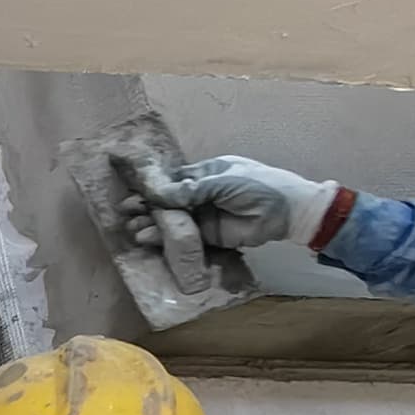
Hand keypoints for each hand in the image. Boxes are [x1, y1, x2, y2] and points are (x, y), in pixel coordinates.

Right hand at [126, 155, 339, 288]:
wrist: (288, 212)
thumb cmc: (259, 186)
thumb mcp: (223, 181)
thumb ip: (192, 189)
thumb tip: (161, 193)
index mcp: (206, 174)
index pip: (173, 180)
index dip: (152, 186)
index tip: (132, 191)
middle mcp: (202, 195)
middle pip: (168, 202)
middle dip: (147, 206)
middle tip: (127, 212)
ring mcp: (205, 216)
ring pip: (173, 221)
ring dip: (153, 224)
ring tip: (133, 230)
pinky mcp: (210, 237)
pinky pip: (184, 238)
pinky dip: (166, 239)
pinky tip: (148, 240)